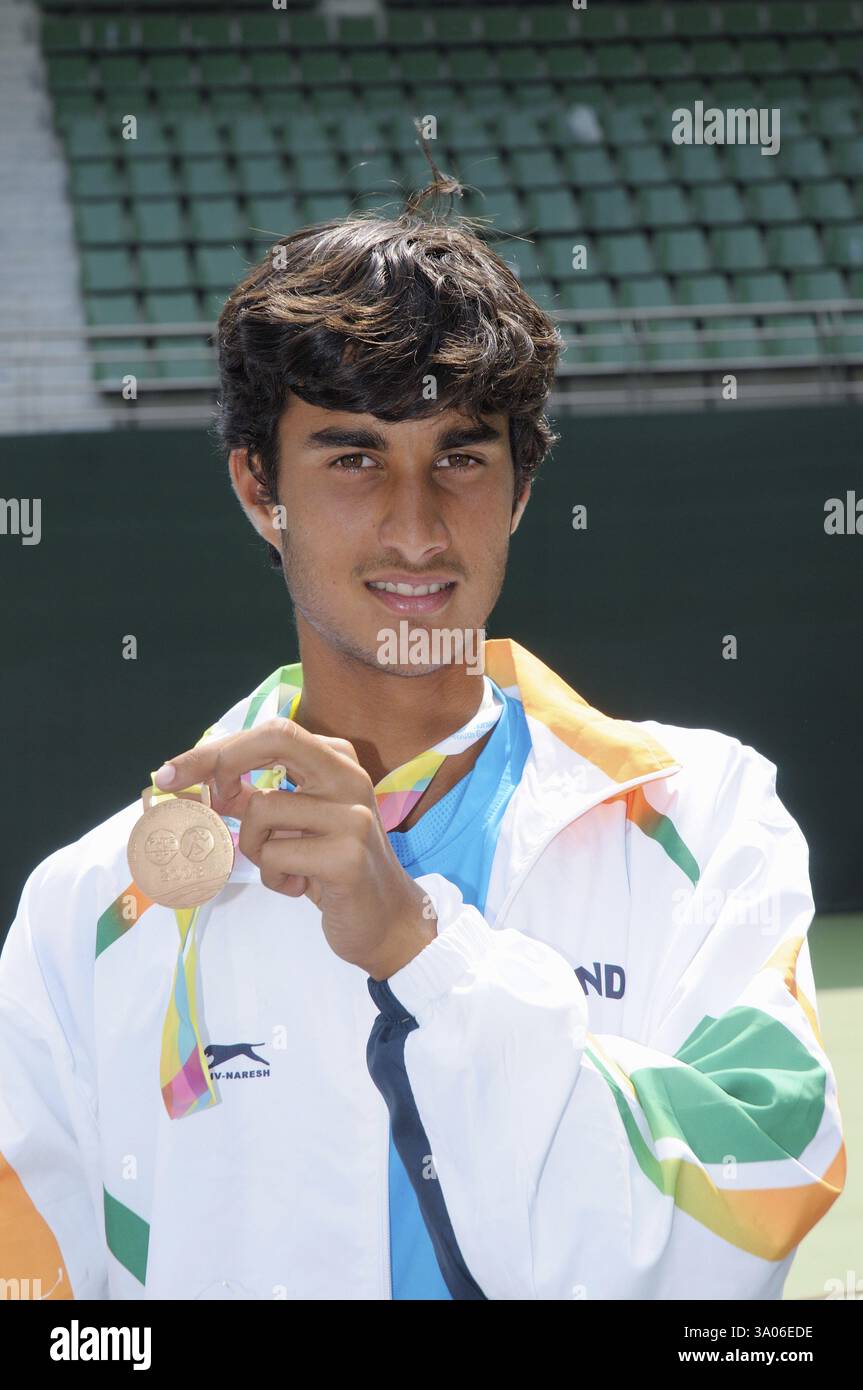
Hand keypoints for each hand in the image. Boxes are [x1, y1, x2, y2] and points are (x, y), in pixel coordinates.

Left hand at [154, 719, 436, 979]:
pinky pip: (274, 856)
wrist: (386, 919)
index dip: (216, 749)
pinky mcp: (347, 856)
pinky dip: (275, 877)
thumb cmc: (334, 867)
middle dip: (219, 763)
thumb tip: (196, 781)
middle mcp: (349, 777)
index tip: (172, 773)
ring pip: (262, 812)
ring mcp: (352, 815)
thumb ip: (254, 798)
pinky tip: (302, 887)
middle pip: (273, 740)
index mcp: (338, 760)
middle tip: (193, 797)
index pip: (271, 732)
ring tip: (284, 866)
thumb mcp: (295, 824)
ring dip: (254, 848)